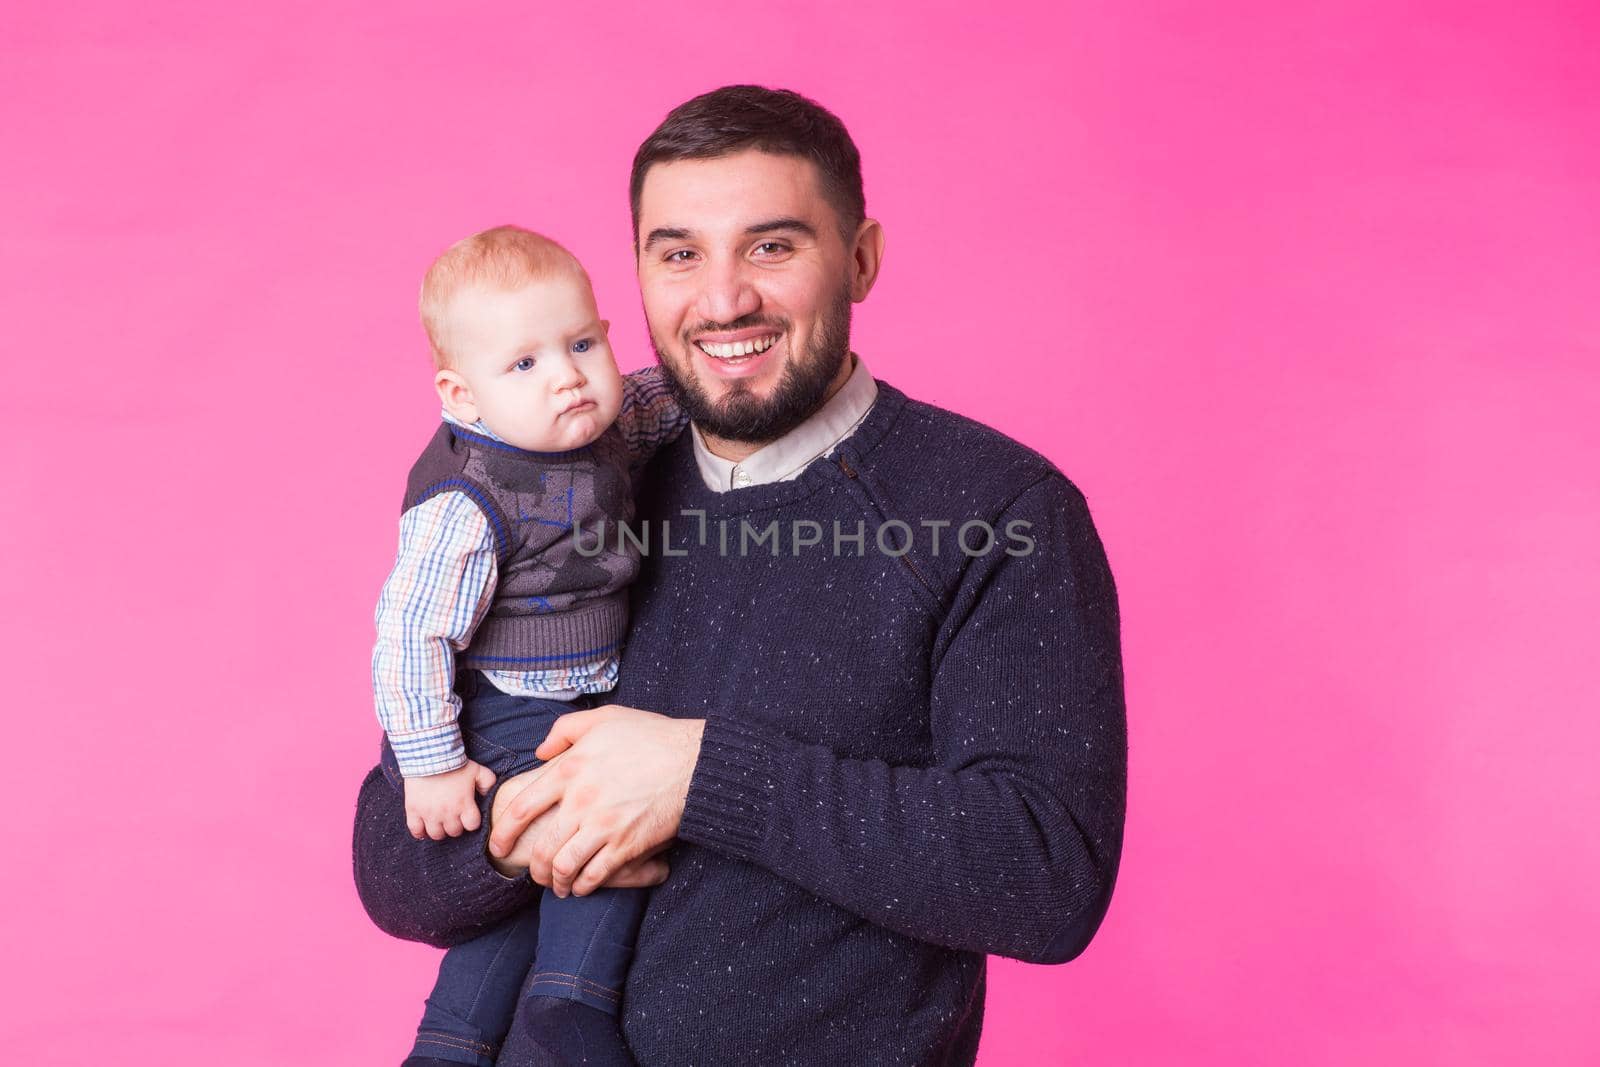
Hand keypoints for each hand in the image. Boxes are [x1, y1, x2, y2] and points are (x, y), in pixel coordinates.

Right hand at [404, 759, 495, 839]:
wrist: (428, 755)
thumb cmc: (454, 763)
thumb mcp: (477, 770)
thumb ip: (488, 783)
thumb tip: (488, 795)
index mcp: (464, 805)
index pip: (472, 826)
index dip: (471, 821)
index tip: (468, 815)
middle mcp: (447, 813)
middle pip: (454, 832)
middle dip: (456, 826)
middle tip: (453, 817)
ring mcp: (429, 814)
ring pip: (436, 835)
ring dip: (439, 830)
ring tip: (439, 821)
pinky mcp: (414, 811)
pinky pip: (416, 831)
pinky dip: (420, 832)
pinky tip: (424, 826)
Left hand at [486, 705, 704, 896]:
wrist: (693, 761)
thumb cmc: (650, 736)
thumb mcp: (603, 718)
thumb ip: (565, 730)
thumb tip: (539, 752)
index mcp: (569, 770)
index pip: (521, 808)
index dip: (503, 832)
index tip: (498, 846)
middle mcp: (580, 801)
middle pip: (541, 847)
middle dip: (532, 868)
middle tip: (533, 874)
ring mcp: (604, 826)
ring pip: (564, 867)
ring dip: (556, 882)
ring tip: (558, 886)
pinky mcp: (627, 845)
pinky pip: (595, 876)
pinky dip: (583, 886)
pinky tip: (583, 886)